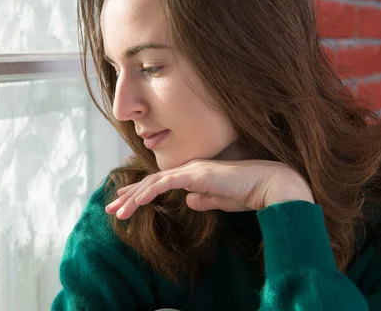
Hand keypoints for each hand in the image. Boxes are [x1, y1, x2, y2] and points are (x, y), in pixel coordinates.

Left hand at [105, 159, 313, 219]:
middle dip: (129, 195)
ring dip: (133, 199)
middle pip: (151, 182)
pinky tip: (135, 203)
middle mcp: (189, 169)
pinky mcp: (196, 174)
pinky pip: (165, 184)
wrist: (269, 185)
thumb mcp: (220, 200)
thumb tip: (189, 201)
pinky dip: (148, 193)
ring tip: (117, 212)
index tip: (126, 204)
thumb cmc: (249, 192)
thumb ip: (204, 199)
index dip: (141, 193)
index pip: (161, 183)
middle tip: (111, 208)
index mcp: (194, 174)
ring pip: (153, 183)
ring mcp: (191, 170)